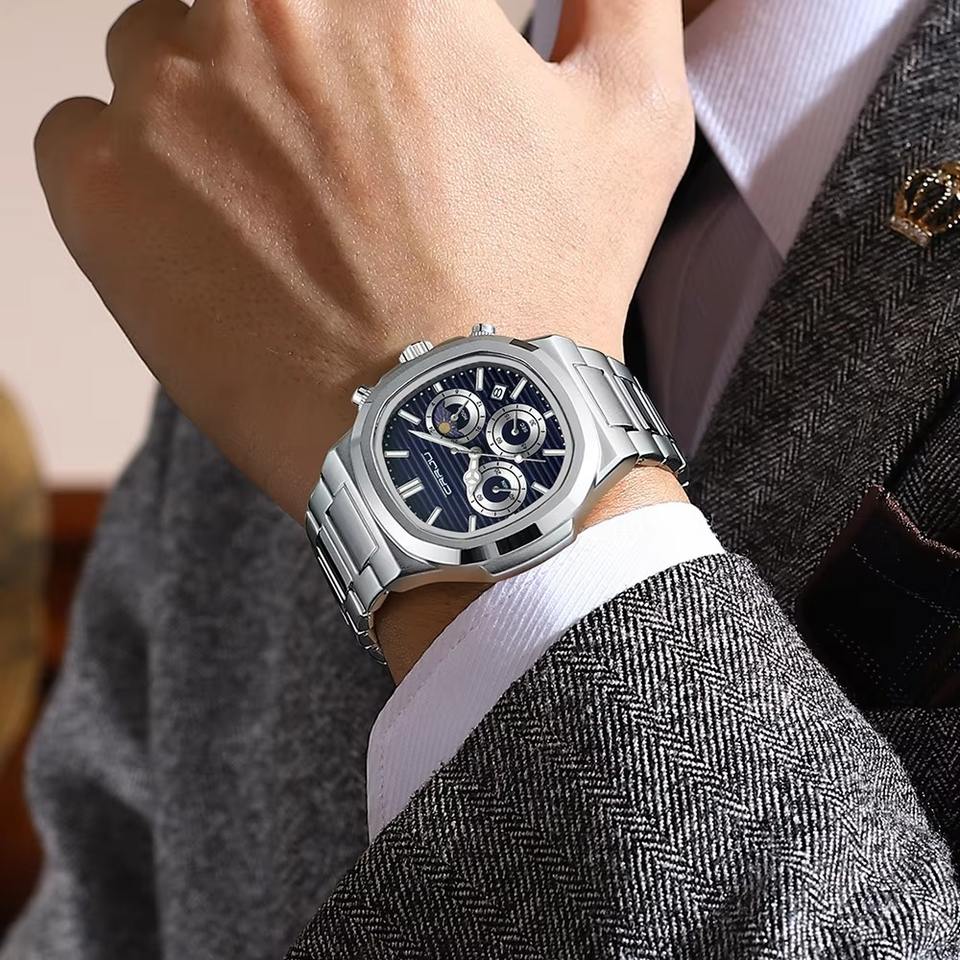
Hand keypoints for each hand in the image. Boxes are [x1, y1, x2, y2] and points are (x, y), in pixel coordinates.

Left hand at [35, 0, 692, 519]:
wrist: (454, 439)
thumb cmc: (543, 288)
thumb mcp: (633, 119)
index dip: (377, 39)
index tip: (393, 89)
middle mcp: (258, 5)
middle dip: (292, 51)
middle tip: (338, 145)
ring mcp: (165, 100)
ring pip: (154, 49)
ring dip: (207, 105)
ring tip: (281, 205)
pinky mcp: (105, 198)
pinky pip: (76, 132)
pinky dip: (127, 167)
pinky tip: (200, 229)